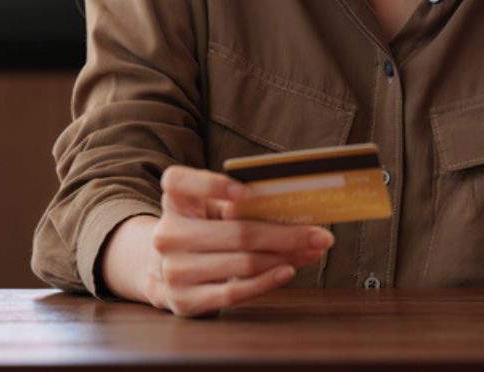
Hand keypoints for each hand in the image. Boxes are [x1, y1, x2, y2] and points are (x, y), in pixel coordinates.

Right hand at [135, 166, 332, 316]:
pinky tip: (288, 270)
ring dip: (285, 257)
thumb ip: (237, 204)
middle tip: (319, 234)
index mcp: (174, 200)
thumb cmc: (202, 229)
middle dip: (285, 234)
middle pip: (237, 232)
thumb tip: (289, 209)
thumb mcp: (210, 208)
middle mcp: (168, 234)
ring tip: (311, 251)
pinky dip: (266, 281)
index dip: (213, 185)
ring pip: (243, 263)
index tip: (247, 192)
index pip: (180, 182)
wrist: (164, 270)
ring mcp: (174, 270)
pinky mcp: (185, 300)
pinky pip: (234, 292)